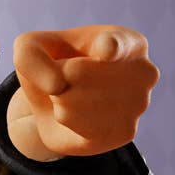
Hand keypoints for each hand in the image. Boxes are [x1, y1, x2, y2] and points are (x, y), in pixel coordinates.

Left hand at [6, 25, 159, 161]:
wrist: (57, 105)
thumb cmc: (52, 66)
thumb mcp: (30, 50)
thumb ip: (30, 56)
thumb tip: (56, 86)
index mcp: (129, 42)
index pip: (117, 43)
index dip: (108, 47)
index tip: (105, 51)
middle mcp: (144, 71)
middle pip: (77, 73)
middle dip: (57, 78)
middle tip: (67, 80)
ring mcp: (139, 104)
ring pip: (72, 102)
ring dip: (59, 101)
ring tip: (72, 97)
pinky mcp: (126, 132)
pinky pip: (78, 126)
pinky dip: (65, 120)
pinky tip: (76, 116)